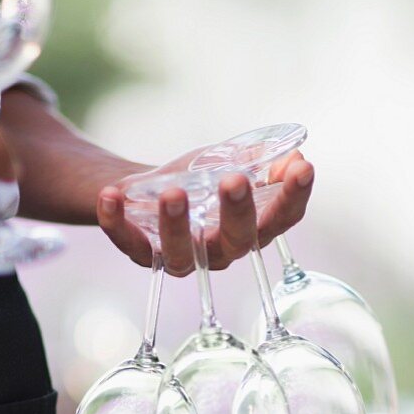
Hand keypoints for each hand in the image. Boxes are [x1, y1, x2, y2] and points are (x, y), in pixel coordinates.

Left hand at [96, 149, 313, 275]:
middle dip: (237, 212)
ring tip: (173, 192)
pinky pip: (129, 242)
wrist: (146, 195)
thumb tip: (293, 155)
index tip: (301, 168)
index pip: (280, 220)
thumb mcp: (229, 163)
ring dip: (177, 224)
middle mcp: (219, 252)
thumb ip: (260, 161)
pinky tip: (111, 195)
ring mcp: (179, 257)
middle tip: (234, 180)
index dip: (294, 198)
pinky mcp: (141, 252)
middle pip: (237, 242)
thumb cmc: (197, 182)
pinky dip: (117, 221)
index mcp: (249, 230)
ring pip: (183, 253)